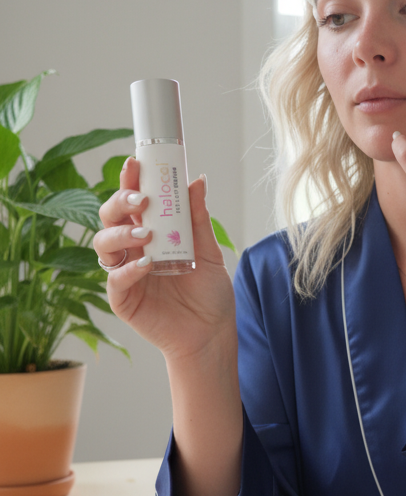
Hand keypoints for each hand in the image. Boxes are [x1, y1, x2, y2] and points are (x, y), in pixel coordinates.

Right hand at [93, 157, 236, 362]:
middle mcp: (133, 249)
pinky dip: (129, 269)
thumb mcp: (209, 251)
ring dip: (122, 233)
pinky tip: (147, 264)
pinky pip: (115, 279)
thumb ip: (198, 218)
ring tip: (146, 233)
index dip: (130, 180)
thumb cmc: (208, 293)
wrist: (211, 333)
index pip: (133, 201)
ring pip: (104, 244)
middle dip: (120, 202)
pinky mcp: (123, 299)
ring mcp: (125, 273)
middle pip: (111, 217)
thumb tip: (197, 180)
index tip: (136, 163)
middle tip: (140, 198)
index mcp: (151, 233)